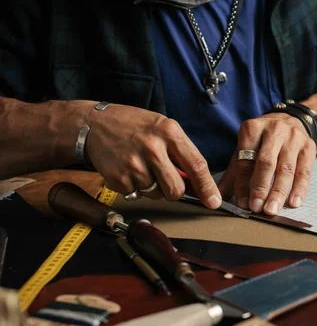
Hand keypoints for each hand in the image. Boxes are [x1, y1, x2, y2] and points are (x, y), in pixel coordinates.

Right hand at [84, 103, 220, 207]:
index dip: (207, 187)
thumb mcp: (162, 129)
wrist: (94, 124)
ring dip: (151, 187)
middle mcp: (152, 147)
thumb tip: (199, 185)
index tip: (214, 202)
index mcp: (169, 132)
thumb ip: (181, 154)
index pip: (196, 165)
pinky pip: (136, 194)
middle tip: (164, 178)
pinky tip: (127, 169)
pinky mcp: (118, 177)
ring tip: (141, 166)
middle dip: (173, 191)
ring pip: (156, 194)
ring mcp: (133, 163)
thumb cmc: (134, 127)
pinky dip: (134, 187)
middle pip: (176, 189)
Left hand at [218, 113, 315, 214]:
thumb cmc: (263, 142)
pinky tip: (293, 202)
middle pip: (266, 163)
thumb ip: (233, 175)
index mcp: (252, 129)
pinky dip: (299, 189)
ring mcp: (293, 137)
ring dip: (278, 192)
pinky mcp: (308, 147)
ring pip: (286, 169)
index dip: (243, 184)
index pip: (245, 160)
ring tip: (272, 210)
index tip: (242, 203)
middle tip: (256, 208)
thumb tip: (217, 199)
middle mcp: (274, 130)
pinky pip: (304, 172)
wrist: (292, 122)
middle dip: (260, 187)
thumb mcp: (245, 151)